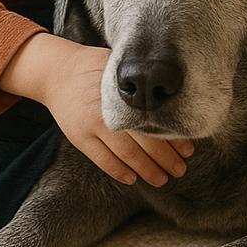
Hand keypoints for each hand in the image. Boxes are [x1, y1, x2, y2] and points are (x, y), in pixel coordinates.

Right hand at [22, 35, 193, 186]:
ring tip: (162, 179)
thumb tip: (177, 93)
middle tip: (181, 169)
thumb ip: (141, 84)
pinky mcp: (79, 138)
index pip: (154, 121)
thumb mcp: (119, 68)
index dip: (172, 137)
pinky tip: (133, 178)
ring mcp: (91, 127)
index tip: (189, 148)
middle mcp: (108, 112)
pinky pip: (101, 159)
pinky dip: (118, 171)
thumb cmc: (95, 67)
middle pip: (143, 141)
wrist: (57, 72)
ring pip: (125, 155)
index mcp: (122, 95)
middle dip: (165, 158)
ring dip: (146, 170)